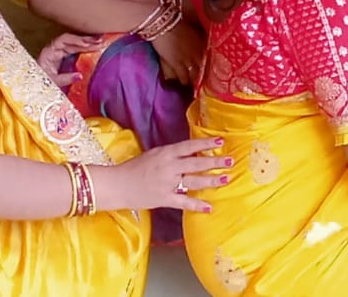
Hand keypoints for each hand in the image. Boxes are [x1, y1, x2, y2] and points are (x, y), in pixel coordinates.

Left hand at [36, 32, 103, 86]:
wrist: (32, 88)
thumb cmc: (39, 84)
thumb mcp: (51, 82)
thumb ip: (65, 79)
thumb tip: (80, 75)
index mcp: (49, 51)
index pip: (65, 40)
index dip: (78, 40)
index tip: (89, 43)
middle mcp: (54, 49)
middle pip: (72, 41)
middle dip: (87, 40)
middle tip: (101, 41)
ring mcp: (59, 53)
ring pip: (75, 44)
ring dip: (88, 43)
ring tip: (101, 42)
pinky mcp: (63, 58)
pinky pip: (75, 50)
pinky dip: (85, 49)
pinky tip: (95, 48)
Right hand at [100, 136, 229, 212]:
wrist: (116, 185)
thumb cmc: (134, 168)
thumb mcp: (154, 154)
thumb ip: (172, 154)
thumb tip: (192, 153)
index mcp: (166, 153)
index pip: (190, 146)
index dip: (206, 143)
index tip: (221, 140)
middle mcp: (169, 167)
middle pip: (196, 163)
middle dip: (215, 162)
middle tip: (231, 161)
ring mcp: (167, 183)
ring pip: (194, 181)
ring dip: (211, 180)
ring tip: (226, 178)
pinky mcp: (164, 199)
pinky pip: (184, 202)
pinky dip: (197, 205)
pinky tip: (209, 207)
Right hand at [153, 22, 205, 84]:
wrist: (164, 23)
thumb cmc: (176, 23)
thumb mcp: (192, 30)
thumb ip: (198, 39)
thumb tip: (200, 43)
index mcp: (203, 43)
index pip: (209, 58)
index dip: (209, 65)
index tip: (208, 71)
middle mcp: (198, 52)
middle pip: (203, 68)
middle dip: (203, 75)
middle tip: (202, 81)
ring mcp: (188, 59)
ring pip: (194, 74)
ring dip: (194, 80)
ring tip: (193, 85)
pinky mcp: (177, 64)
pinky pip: (183, 76)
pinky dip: (184, 81)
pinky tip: (184, 84)